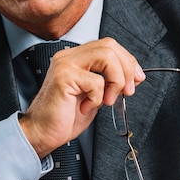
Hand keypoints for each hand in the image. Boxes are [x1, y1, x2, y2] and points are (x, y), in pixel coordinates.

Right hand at [19, 38, 144, 157]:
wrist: (42, 133)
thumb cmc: (64, 118)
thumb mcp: (95, 96)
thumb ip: (110, 83)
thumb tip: (134, 76)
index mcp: (76, 58)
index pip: (108, 45)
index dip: (127, 60)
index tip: (136, 79)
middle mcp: (68, 57)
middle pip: (109, 45)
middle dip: (126, 68)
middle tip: (127, 92)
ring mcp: (65, 64)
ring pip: (106, 55)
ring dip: (116, 80)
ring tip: (108, 100)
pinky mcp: (64, 77)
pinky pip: (96, 81)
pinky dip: (98, 98)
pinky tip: (85, 107)